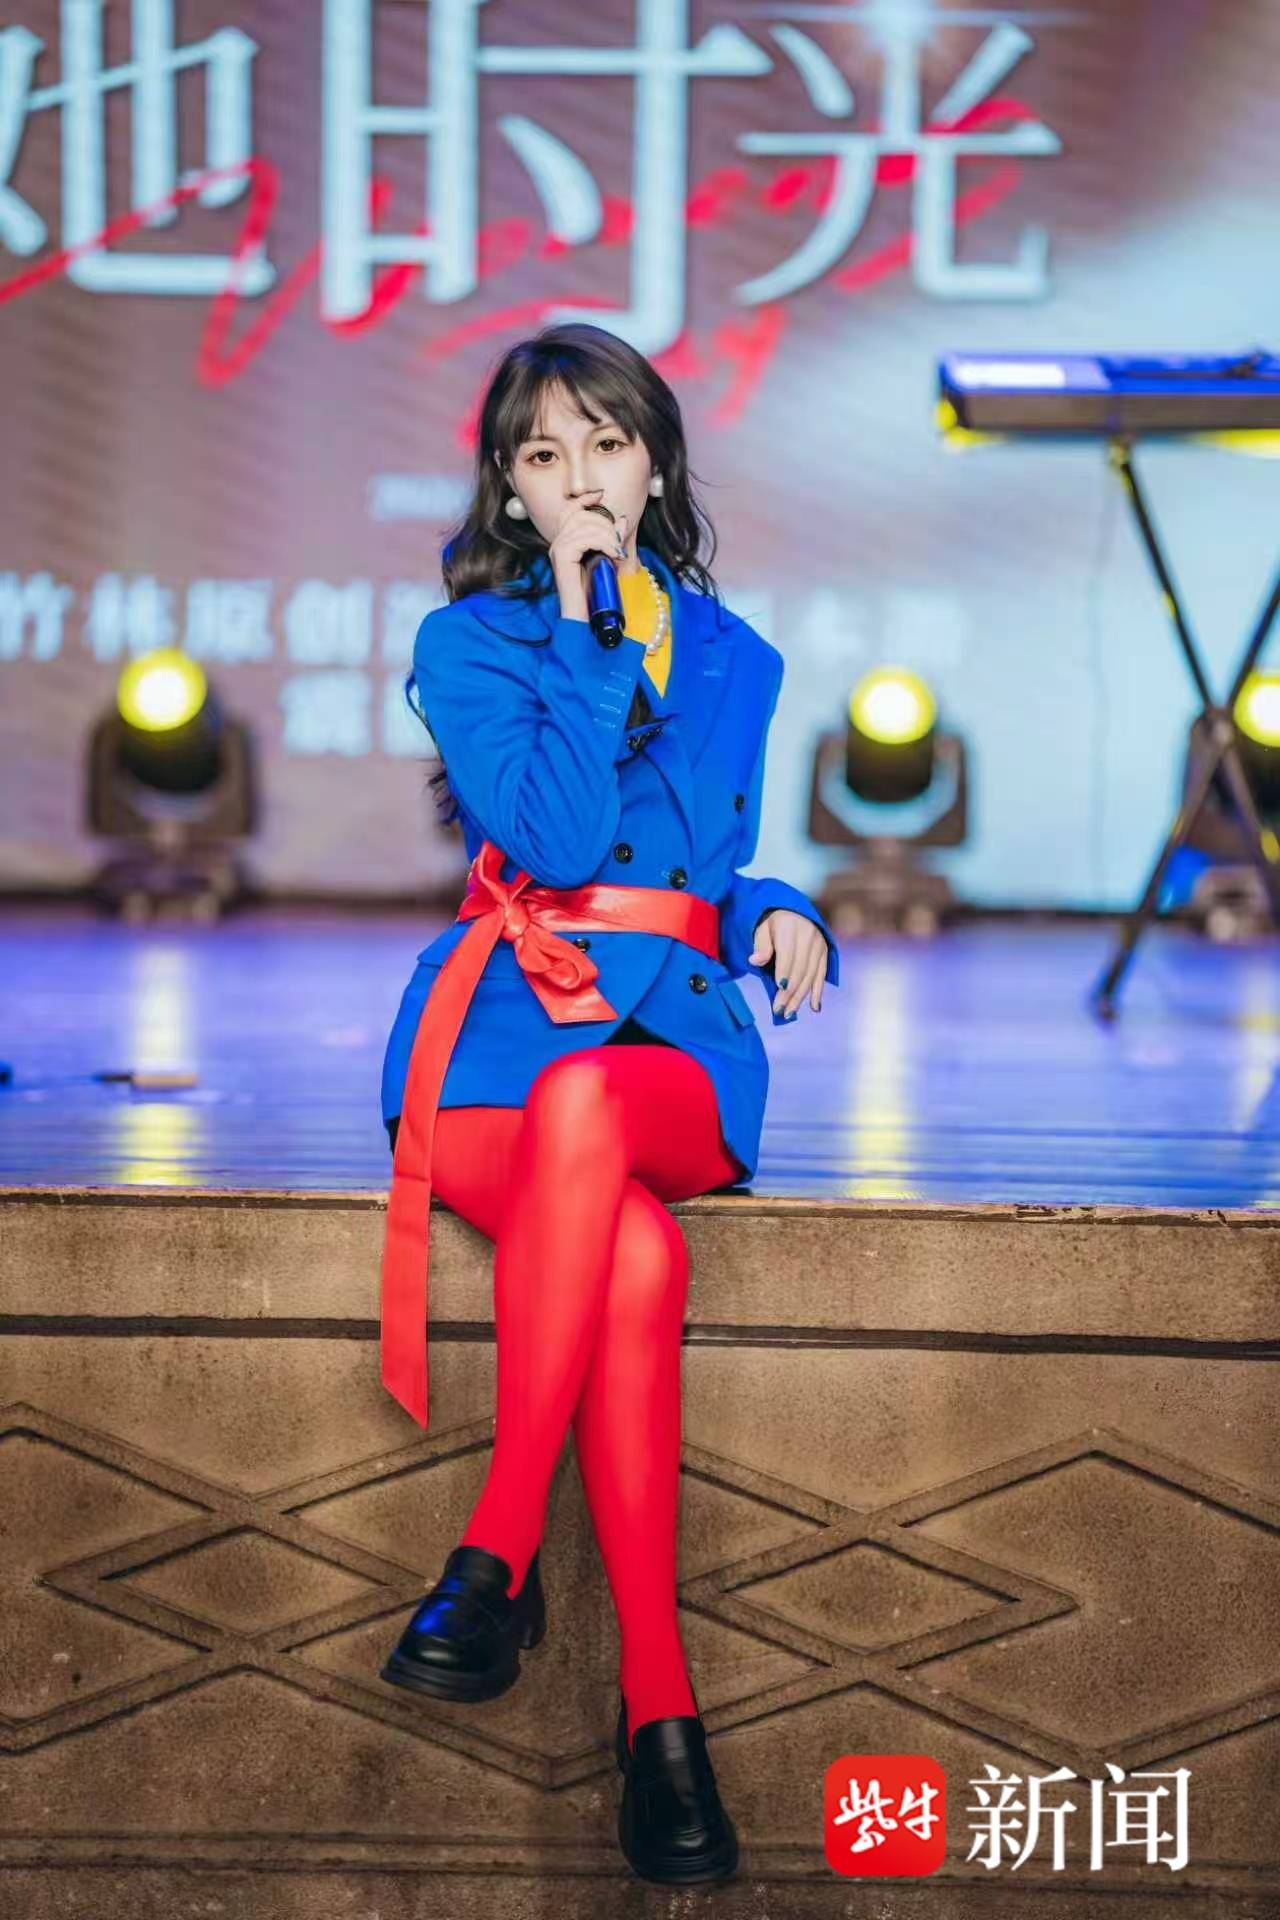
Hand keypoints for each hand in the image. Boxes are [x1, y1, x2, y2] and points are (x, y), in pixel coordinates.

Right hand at [549, 492, 628, 621]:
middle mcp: (558, 543)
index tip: (601, 494)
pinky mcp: (562, 557)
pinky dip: (604, 543)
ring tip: (616, 553)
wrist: (586, 616)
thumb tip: (622, 519)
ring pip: (585, 526)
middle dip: (606, 525)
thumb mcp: (607, 560)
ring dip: (608, 536)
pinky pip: (584, 538)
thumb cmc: (596, 593)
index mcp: (566, 542)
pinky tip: (613, 555)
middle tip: (618, 544)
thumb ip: (612, 540)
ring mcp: (557, 549)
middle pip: (582, 515)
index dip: (584, 499)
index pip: (570, 510)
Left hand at [749, 909, 826, 1016]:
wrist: (793, 908)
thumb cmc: (772, 922)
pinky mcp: (825, 952)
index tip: (777, 995)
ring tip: (790, 1013)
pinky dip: (818, 992)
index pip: (787, 957)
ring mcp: (819, 944)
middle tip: (780, 1011)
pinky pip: (822, 974)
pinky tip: (814, 1007)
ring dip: (801, 997)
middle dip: (790, 993)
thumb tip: (755, 961)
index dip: (783, 977)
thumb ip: (760, 944)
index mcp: (790, 928)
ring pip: (811, 976)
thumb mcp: (762, 927)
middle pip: (800, 970)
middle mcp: (808, 936)